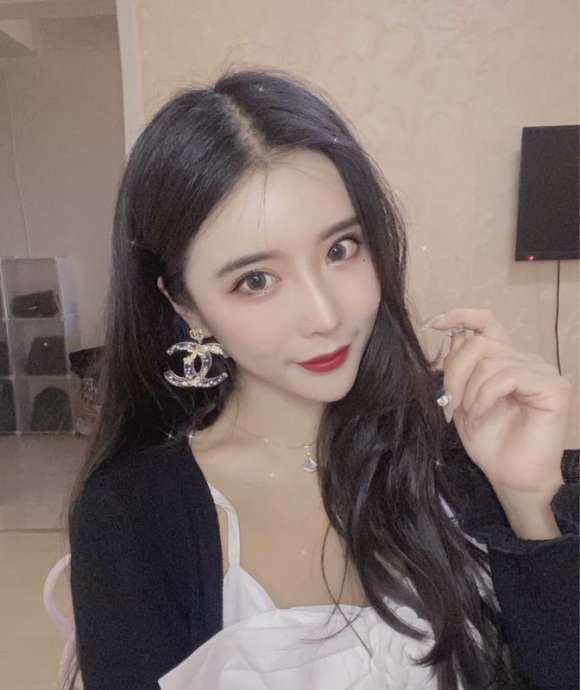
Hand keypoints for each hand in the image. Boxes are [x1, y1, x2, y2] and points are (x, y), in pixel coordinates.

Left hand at [427, 308, 570, 502]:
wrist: (509, 475)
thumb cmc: (489, 441)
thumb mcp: (462, 398)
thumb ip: (458, 367)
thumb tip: (452, 334)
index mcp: (504, 359)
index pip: (486, 322)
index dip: (460, 316)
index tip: (433, 324)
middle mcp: (524, 359)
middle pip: (479, 342)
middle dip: (454, 372)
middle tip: (449, 402)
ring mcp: (541, 371)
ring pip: (489, 360)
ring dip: (469, 390)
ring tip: (468, 413)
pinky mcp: (553, 387)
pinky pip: (507, 375)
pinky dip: (485, 395)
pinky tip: (482, 413)